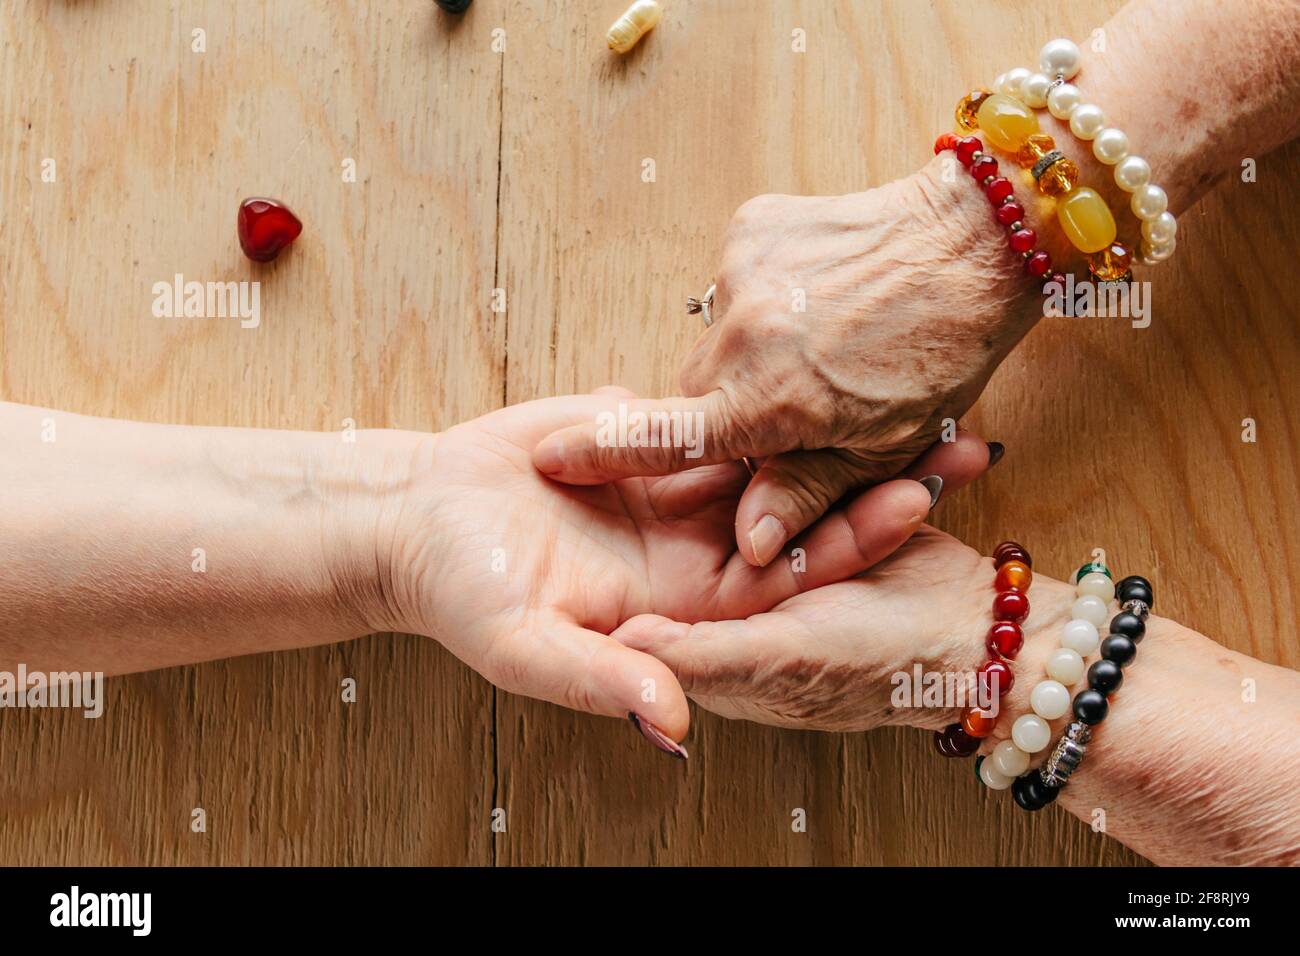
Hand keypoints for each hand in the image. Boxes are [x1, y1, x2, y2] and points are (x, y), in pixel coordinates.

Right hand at [349, 389, 990, 750]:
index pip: (787, 580)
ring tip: (920, 376)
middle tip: (957, 442)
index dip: (847, 545)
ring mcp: (681, 490)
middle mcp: (699, 550)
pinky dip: (767, 381)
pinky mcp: (657, 438)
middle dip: (877, 480)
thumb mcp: (525, 643)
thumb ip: (601, 682)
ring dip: (841, 422)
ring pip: (775, 452)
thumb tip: (674, 732)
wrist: (419, 518)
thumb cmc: (462, 591)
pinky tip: (824, 341)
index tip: (909, 507)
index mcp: (687, 606)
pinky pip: (722, 408)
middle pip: (805, 515)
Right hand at [532, 160, 1034, 565]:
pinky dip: (764, 303)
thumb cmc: (943, 351)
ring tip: (822, 348)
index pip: (661, 437)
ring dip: (750, 357)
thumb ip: (806, 494)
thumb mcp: (885, 446)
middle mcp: (742, 335)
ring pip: (714, 341)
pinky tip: (821, 300)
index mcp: (771, 401)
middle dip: (727, 414)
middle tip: (792, 412)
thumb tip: (749, 545)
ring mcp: (742, 273)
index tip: (545, 455)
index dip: (599, 451)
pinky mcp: (749, 227)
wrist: (976, 234)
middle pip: (693, 394)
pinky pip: (734, 287)